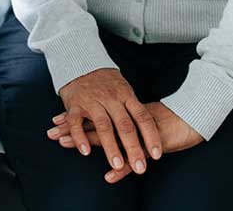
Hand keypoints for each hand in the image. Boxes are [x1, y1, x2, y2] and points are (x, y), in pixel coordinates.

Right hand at [47, 68, 162, 175]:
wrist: (80, 63)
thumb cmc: (106, 82)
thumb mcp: (124, 89)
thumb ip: (134, 108)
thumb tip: (153, 129)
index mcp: (125, 95)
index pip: (142, 117)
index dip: (150, 136)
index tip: (157, 154)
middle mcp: (110, 98)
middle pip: (124, 125)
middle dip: (133, 148)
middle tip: (140, 168)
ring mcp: (92, 101)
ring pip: (103, 126)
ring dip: (111, 147)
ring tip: (117, 165)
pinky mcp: (75, 104)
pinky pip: (76, 122)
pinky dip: (80, 137)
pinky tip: (86, 151)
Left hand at [49, 99, 203, 181]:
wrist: (193, 114)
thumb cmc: (168, 118)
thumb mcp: (141, 118)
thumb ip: (125, 121)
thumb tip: (111, 124)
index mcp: (122, 112)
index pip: (95, 114)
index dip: (76, 117)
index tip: (56, 119)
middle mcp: (126, 118)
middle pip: (94, 123)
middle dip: (72, 128)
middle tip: (51, 132)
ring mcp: (136, 131)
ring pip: (108, 136)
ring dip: (86, 142)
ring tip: (65, 145)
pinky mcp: (150, 143)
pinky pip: (135, 158)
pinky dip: (122, 167)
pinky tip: (109, 174)